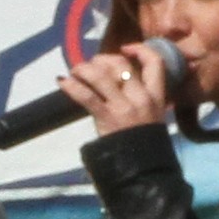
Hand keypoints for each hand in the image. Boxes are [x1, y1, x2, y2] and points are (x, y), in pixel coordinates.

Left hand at [63, 42, 179, 132]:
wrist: (144, 170)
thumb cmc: (145, 143)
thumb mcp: (153, 116)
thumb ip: (140, 96)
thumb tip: (116, 78)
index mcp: (156, 96)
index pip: (155, 63)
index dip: (140, 49)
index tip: (126, 49)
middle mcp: (141, 98)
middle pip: (121, 65)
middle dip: (102, 60)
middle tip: (92, 66)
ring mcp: (124, 107)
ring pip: (101, 76)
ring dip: (84, 69)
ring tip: (75, 71)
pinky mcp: (107, 118)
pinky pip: (86, 96)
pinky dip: (72, 86)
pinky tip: (62, 82)